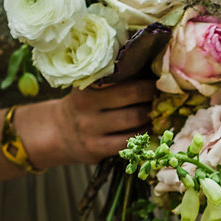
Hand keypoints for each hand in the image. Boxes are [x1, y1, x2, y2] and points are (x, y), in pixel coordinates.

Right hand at [16, 80, 156, 168]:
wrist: (57, 133)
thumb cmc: (84, 106)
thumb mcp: (90, 88)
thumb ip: (115, 81)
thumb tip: (154, 72)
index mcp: (88, 84)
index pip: (124, 77)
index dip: (147, 79)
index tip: (161, 80)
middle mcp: (86, 105)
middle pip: (132, 96)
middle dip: (153, 96)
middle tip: (163, 96)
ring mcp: (90, 128)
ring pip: (134, 120)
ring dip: (151, 116)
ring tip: (157, 112)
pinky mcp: (96, 148)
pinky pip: (129, 141)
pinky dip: (143, 134)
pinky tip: (147, 129)